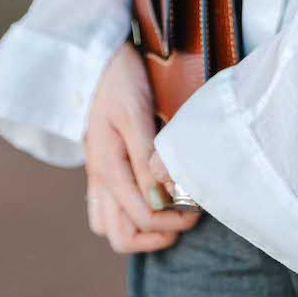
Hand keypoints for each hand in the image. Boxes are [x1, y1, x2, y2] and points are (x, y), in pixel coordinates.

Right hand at [84, 42, 201, 252]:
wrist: (98, 59)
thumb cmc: (120, 80)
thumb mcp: (135, 113)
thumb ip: (147, 155)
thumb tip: (163, 196)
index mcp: (108, 168)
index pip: (142, 217)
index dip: (173, 220)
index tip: (199, 206)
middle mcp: (100, 179)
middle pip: (121, 236)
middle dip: (157, 235)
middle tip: (186, 217)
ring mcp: (98, 177)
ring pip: (111, 229)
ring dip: (141, 231)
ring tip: (172, 214)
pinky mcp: (102, 170)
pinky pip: (107, 211)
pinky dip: (129, 216)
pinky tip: (153, 201)